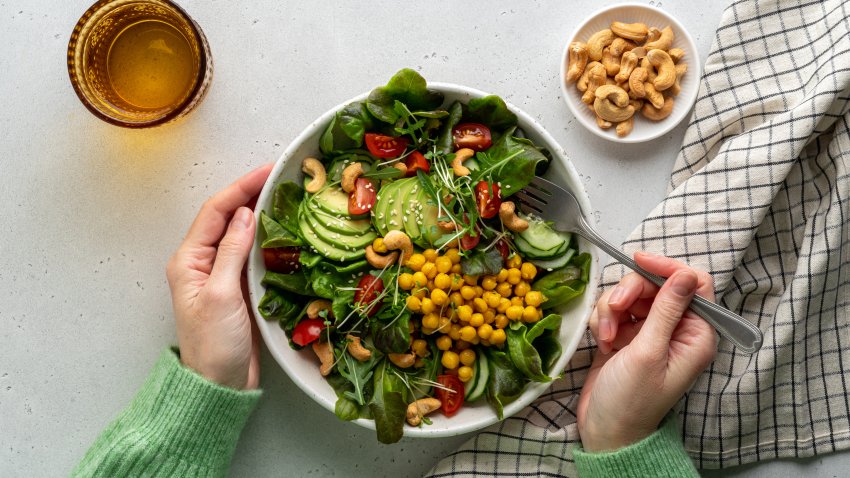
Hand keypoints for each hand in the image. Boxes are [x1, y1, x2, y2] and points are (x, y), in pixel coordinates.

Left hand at [166, 164, 272, 389]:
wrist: (219, 385)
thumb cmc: (213, 344)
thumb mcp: (220, 294)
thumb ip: (231, 252)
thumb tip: (246, 214)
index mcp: (189, 260)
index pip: (216, 212)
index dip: (241, 187)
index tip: (268, 171)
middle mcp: (202, 262)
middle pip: (228, 218)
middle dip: (252, 194)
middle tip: (282, 178)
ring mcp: (221, 275)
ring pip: (242, 234)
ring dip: (262, 214)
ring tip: (287, 198)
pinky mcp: (238, 288)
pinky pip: (252, 254)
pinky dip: (268, 239)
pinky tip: (285, 232)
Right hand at [576, 252, 717, 451]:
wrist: (605, 430)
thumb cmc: (632, 401)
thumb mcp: (649, 353)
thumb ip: (666, 310)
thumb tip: (685, 274)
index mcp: (696, 335)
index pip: (693, 283)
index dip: (667, 268)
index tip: (639, 261)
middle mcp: (676, 330)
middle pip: (656, 285)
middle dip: (630, 292)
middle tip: (616, 310)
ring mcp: (650, 332)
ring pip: (631, 295)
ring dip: (613, 308)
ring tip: (607, 335)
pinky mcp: (627, 335)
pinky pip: (615, 309)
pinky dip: (605, 319)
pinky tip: (602, 341)